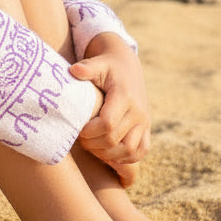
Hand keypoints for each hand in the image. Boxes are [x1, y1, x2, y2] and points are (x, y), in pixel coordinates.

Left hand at [69, 32, 149, 186]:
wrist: (128, 67)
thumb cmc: (107, 66)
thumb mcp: (98, 63)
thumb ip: (86, 68)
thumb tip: (73, 70)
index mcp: (124, 96)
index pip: (107, 123)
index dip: (90, 131)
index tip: (78, 129)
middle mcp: (137, 111)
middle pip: (115, 140)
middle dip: (94, 144)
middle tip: (81, 140)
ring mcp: (144, 121)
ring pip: (130, 150)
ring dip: (108, 155)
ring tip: (93, 147)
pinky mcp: (147, 128)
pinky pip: (141, 151)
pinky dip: (126, 157)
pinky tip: (109, 153)